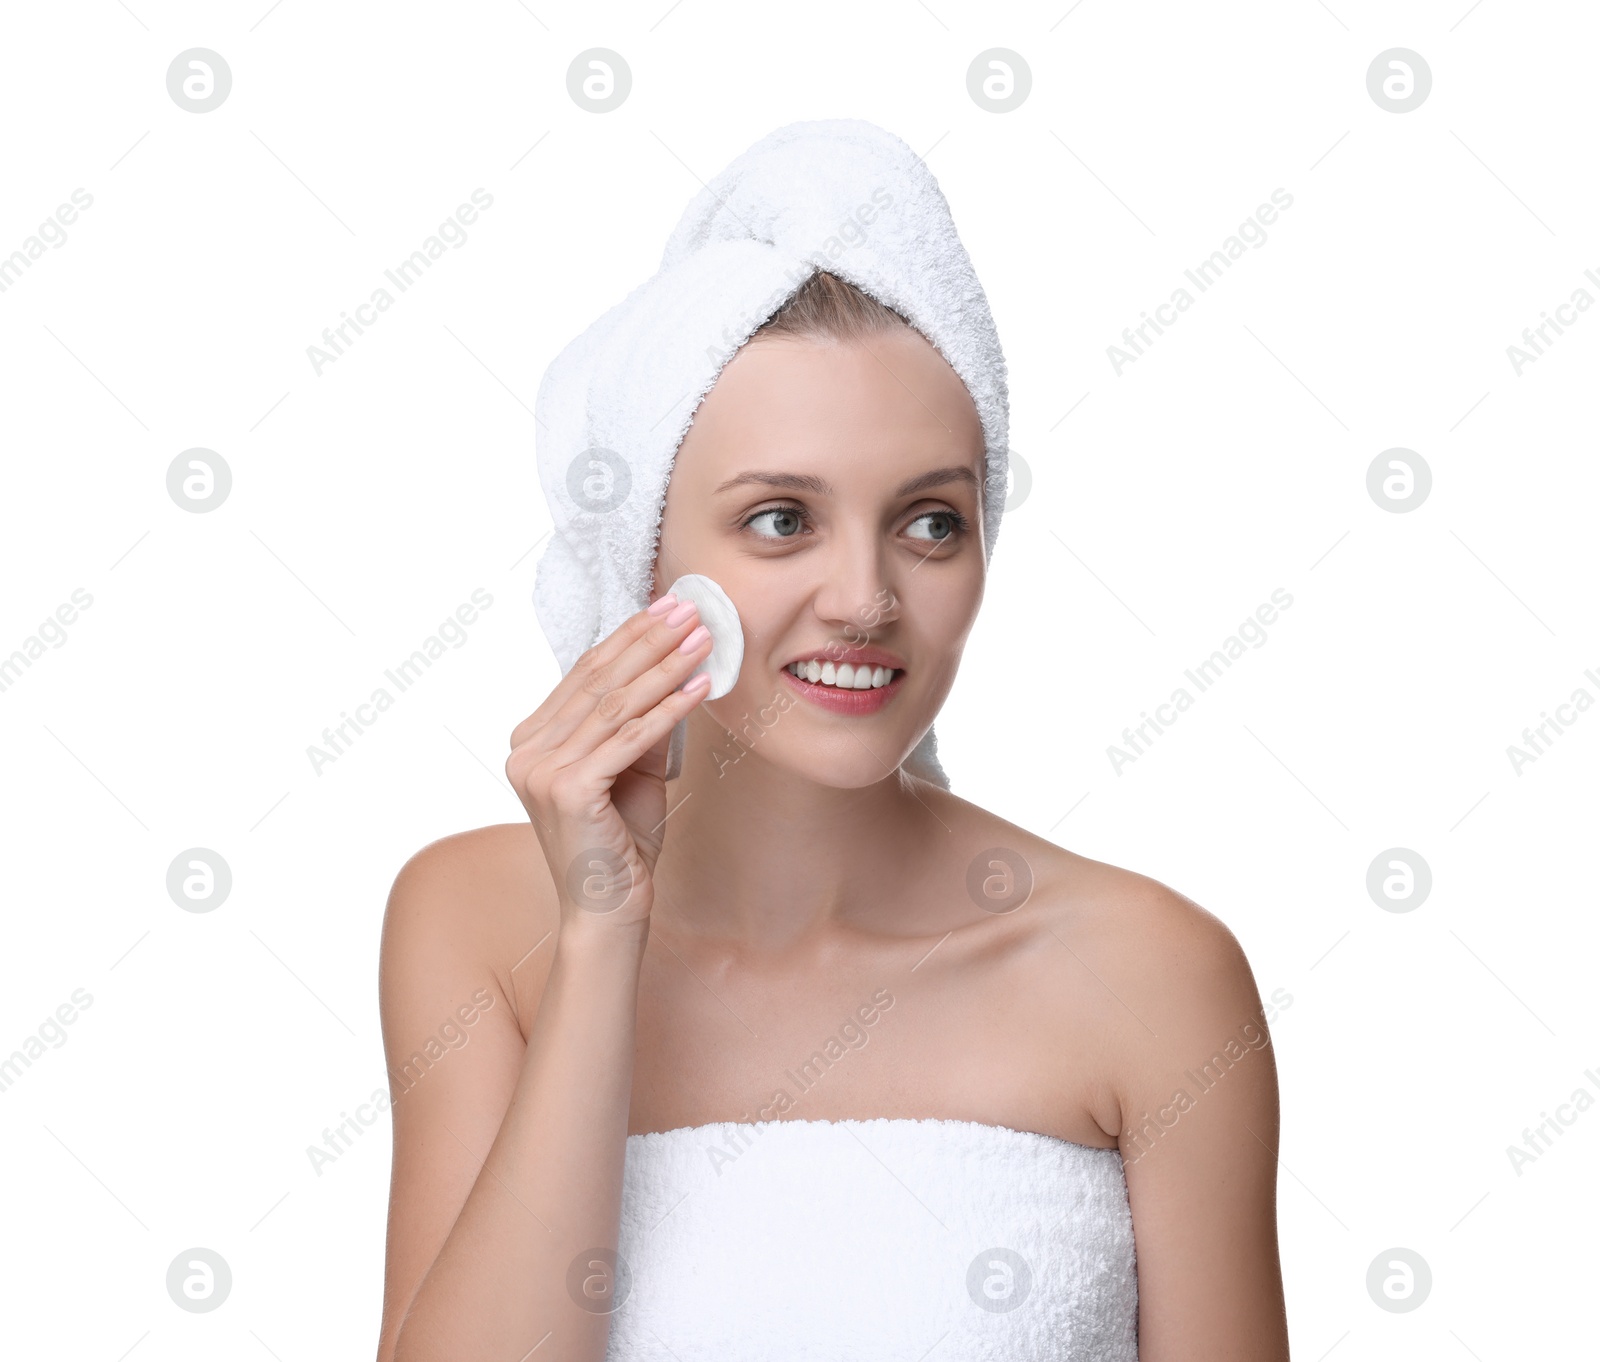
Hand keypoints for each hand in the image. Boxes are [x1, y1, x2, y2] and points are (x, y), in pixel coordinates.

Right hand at [507, 595, 710, 933]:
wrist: (607, 911)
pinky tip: (700, 686)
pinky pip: (629, 738)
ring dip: (665, 665)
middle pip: (599, 680)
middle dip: (650, 639)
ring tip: (704, 638)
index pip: (585, 674)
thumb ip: (640, 724)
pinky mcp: (569, 790)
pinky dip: (669, 709)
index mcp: (531, 742)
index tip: (667, 607)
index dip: (629, 637)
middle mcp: (526, 751)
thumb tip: (674, 669)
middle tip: (690, 607)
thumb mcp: (633, 770)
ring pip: (616, 704)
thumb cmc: (621, 843)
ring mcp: (542, 771)